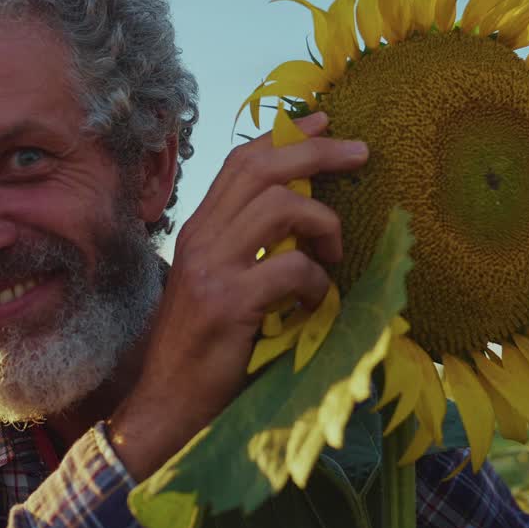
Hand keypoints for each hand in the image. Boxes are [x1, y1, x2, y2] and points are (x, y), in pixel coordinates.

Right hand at [108, 112, 367, 480]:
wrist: (167, 404)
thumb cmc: (203, 349)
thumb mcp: (221, 286)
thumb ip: (250, 251)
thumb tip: (306, 223)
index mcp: (200, 230)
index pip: (241, 162)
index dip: (286, 137)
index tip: (326, 123)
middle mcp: (202, 239)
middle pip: (263, 169)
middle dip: (317, 152)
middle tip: (361, 153)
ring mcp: (212, 269)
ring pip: (280, 207)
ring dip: (323, 224)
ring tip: (334, 255)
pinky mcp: (228, 304)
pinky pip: (290, 269)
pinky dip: (317, 284)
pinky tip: (315, 308)